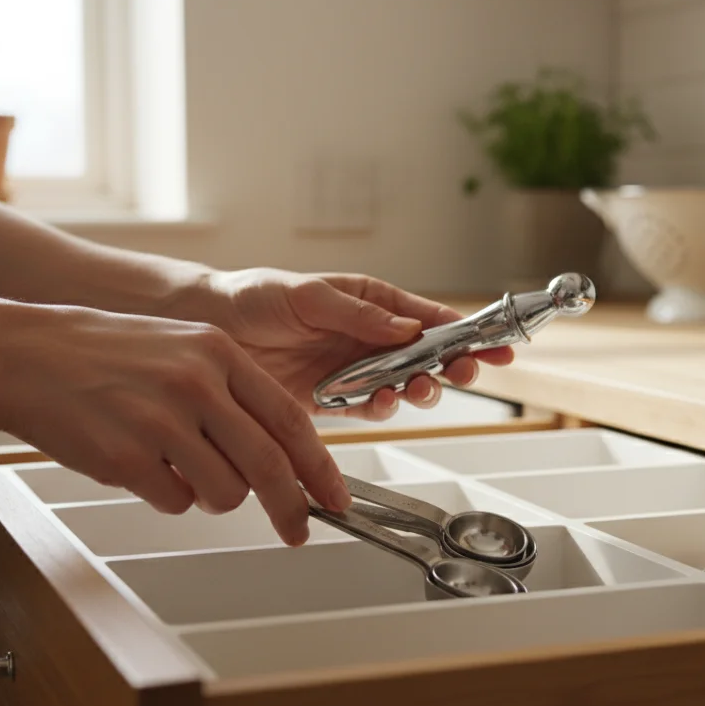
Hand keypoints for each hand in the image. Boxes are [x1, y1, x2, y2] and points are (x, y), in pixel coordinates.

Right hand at [0, 304, 350, 545]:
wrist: (25, 355)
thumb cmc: (100, 354)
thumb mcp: (179, 348)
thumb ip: (228, 394)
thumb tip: (273, 454)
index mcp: (217, 353)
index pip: (289, 419)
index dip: (318, 466)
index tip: (332, 495)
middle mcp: (195, 384)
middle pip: (269, 465)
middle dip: (291, 508)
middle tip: (297, 530)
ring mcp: (161, 421)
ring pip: (224, 493)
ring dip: (213, 498)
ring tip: (180, 470)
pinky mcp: (126, 457)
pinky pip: (174, 502)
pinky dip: (167, 497)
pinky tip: (141, 466)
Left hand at [191, 269, 514, 420]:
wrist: (211, 329)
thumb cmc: (253, 297)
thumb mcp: (308, 296)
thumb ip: (358, 315)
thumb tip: (405, 329)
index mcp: (370, 303)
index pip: (429, 318)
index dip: (466, 332)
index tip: (494, 345)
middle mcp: (368, 337)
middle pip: (428, 357)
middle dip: (452, 366)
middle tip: (464, 373)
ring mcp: (353, 370)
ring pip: (404, 386)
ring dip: (418, 390)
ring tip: (416, 388)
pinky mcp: (333, 400)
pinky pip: (369, 409)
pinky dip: (381, 409)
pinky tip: (381, 402)